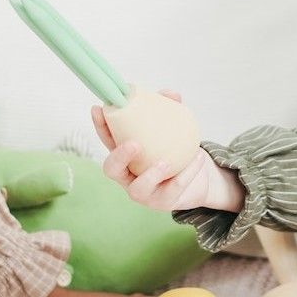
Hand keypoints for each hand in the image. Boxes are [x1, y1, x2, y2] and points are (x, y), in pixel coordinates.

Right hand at [90, 91, 243, 213]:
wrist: (197, 181)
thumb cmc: (177, 151)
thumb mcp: (174, 129)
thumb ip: (171, 110)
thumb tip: (171, 94)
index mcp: (125, 156)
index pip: (107, 140)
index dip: (101, 126)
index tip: (98, 108)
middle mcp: (128, 176)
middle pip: (112, 170)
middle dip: (119, 156)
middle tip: (134, 143)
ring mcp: (144, 193)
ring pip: (138, 189)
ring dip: (150, 174)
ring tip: (165, 161)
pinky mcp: (164, 202)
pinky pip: (174, 189)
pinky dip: (187, 173)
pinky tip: (197, 157)